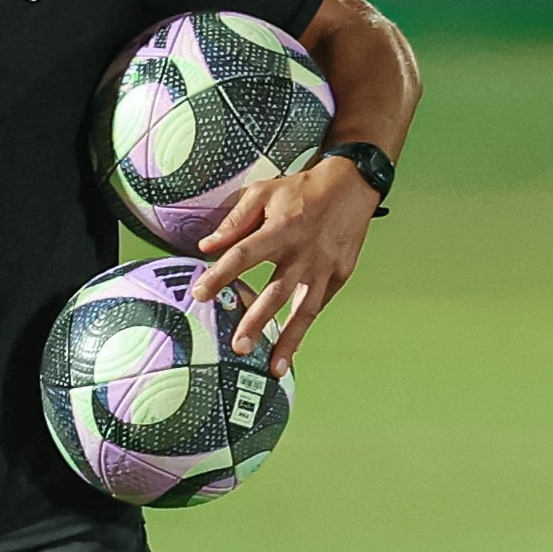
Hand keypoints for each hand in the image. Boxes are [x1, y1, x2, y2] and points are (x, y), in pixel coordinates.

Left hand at [189, 157, 382, 374]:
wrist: (352, 184)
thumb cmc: (301, 190)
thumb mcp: (264, 193)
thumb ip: (235, 221)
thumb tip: (207, 246)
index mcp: (281, 228)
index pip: (244, 255)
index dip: (221, 275)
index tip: (200, 293)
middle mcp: (304, 252)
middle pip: (277, 292)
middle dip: (257, 322)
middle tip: (239, 347)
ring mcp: (325, 267)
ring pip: (305, 309)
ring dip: (289, 339)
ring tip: (274, 367)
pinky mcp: (340, 274)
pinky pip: (319, 305)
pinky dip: (305, 326)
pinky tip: (291, 347)